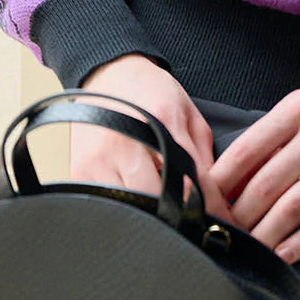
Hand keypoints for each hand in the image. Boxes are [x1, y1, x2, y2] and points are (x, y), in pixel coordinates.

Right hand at [72, 53, 237, 224]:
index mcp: (162, 122)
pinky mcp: (80, 174)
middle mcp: (128, 141)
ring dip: (150, 220)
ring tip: (163, 220)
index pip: (192, 180)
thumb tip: (216, 200)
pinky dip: (124, 213)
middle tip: (190, 226)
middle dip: (179, 218)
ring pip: (132, 210)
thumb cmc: (152, 92)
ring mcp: (100, 159)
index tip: (219, 226)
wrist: (110, 72)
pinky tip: (136, 208)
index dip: (209, 208)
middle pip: (159, 201)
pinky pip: (106, 207)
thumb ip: (203, 154)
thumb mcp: (187, 113)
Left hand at [208, 80, 299, 265]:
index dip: (220, 181)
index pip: (247, 149)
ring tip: (248, 249)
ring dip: (265, 235)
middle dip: (238, 215)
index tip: (204, 200)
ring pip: (292, 207)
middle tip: (221, 232)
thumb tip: (234, 175)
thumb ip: (275, 135)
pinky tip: (284, 254)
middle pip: (265, 184)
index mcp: (297, 108)